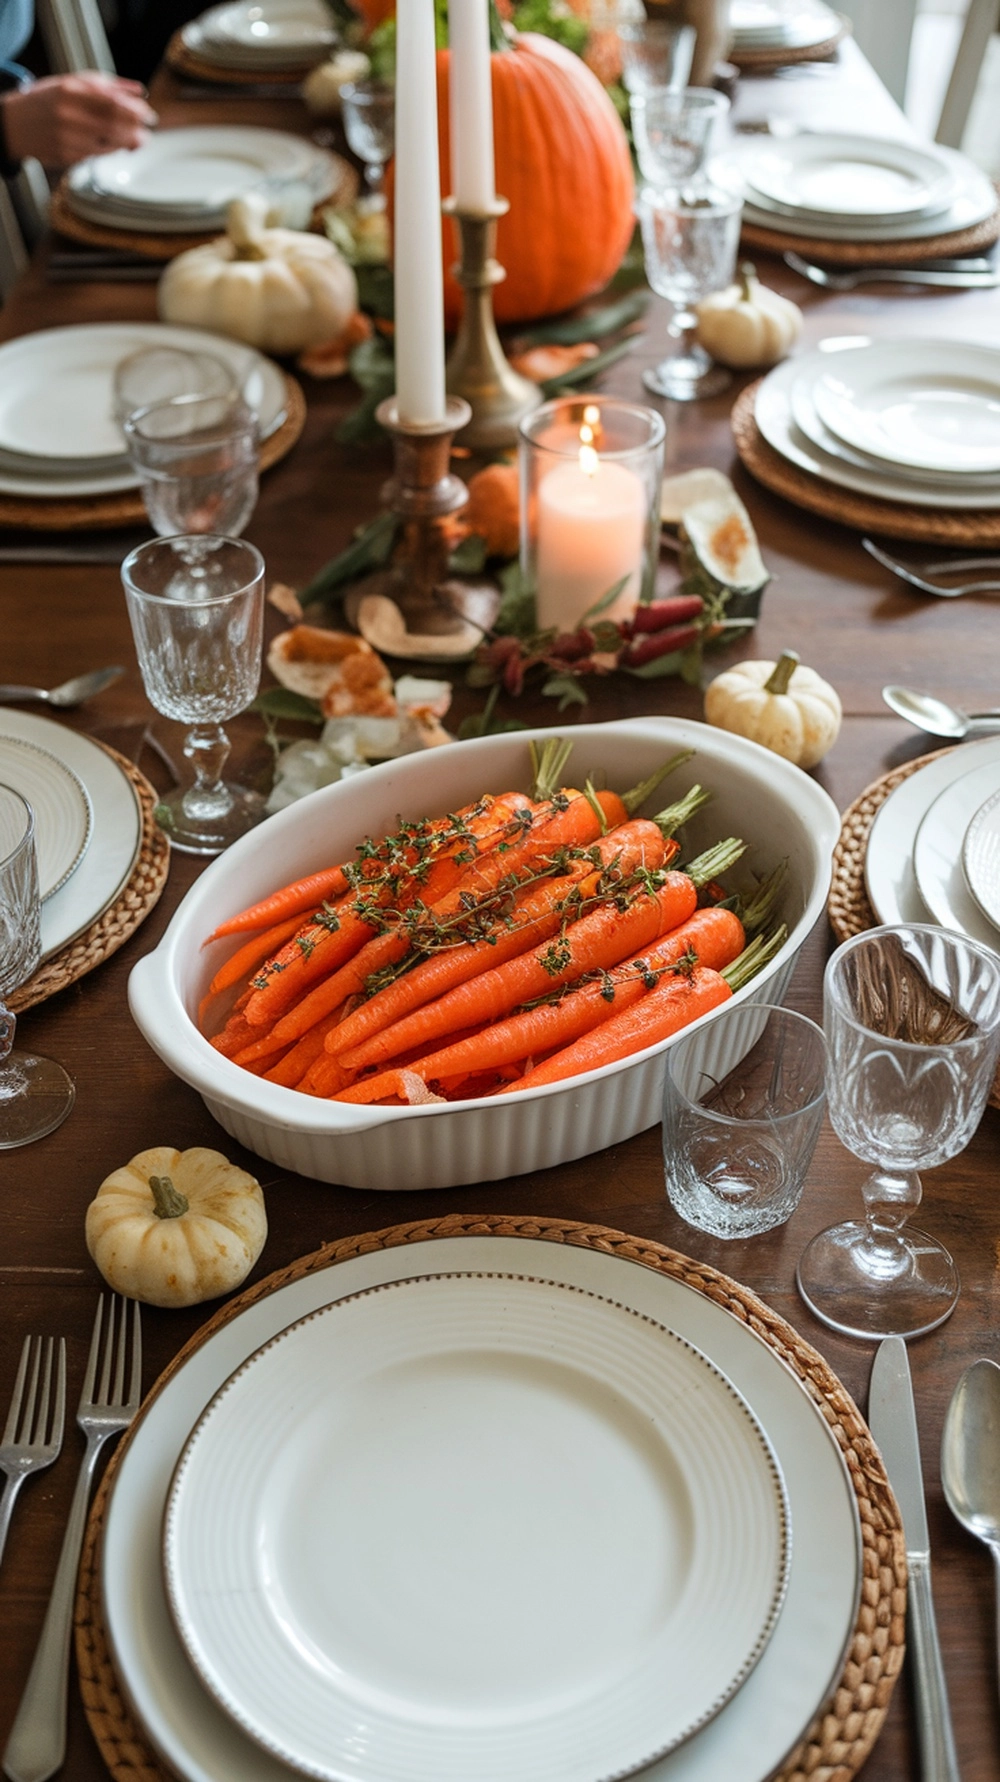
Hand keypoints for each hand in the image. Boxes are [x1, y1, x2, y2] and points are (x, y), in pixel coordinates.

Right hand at [1, 73, 157, 167]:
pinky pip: (97, 156)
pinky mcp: (66, 157)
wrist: (16, 123)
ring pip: (108, 144)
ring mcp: (66, 137)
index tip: (148, 116)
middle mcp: (68, 114)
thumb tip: (140, 92)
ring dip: (128, 145)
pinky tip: (115, 147)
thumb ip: (109, 86)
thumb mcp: (74, 83)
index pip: (112, 102)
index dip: (136, 112)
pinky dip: (111, 152)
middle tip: (146, 134)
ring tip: (135, 142)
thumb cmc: (49, 100)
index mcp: (71, 90)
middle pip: (114, 126)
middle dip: (136, 131)